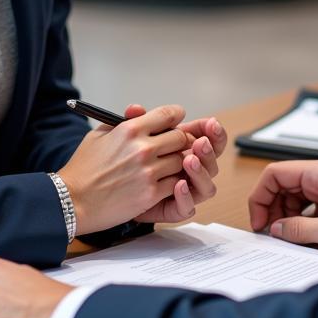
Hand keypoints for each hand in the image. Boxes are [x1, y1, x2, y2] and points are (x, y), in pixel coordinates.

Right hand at [58, 104, 189, 233]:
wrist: (72, 201)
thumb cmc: (83, 168)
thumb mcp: (98, 135)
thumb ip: (122, 122)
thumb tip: (139, 113)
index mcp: (130, 129)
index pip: (167, 114)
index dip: (176, 115)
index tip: (177, 119)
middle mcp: (143, 148)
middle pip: (180, 137)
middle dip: (179, 141)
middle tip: (174, 146)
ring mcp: (148, 171)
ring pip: (181, 161)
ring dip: (176, 163)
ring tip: (167, 167)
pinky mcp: (150, 194)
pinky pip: (175, 183)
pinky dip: (173, 183)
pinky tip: (163, 183)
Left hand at [123, 105, 227, 223]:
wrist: (105, 191)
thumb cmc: (120, 162)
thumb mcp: (126, 138)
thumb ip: (134, 121)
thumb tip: (136, 108)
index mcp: (181, 146)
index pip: (207, 137)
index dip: (212, 131)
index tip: (211, 123)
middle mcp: (186, 168)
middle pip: (211, 161)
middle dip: (210, 150)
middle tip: (201, 143)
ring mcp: (182, 189)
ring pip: (206, 185)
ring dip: (201, 171)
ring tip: (190, 160)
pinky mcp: (172, 209)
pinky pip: (187, 207)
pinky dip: (186, 196)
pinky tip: (179, 185)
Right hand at [248, 156, 317, 251]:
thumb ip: (299, 229)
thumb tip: (276, 229)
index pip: (276, 173)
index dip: (261, 196)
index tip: (259, 221)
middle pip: (283, 182)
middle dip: (272, 206)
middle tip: (270, 231)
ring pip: (294, 192)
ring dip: (285, 212)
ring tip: (286, 234)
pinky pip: (307, 201)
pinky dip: (300, 215)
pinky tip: (302, 232)